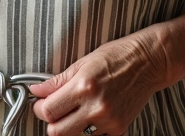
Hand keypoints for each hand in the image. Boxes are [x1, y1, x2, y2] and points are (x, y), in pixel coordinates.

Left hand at [28, 33, 168, 134]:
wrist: (148, 62)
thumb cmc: (116, 57)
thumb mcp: (82, 63)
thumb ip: (57, 81)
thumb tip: (36, 90)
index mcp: (83, 87)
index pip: (49, 111)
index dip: (39, 109)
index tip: (41, 104)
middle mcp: (96, 107)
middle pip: (57, 132)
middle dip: (51, 122)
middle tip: (54, 110)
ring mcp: (109, 121)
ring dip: (69, 127)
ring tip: (74, 111)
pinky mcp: (119, 129)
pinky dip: (88, 130)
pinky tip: (90, 115)